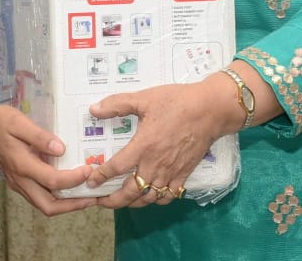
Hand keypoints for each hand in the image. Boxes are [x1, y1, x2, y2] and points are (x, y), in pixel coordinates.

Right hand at [0, 104, 93, 216]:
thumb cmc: (2, 122)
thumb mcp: (20, 123)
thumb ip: (40, 137)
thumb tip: (61, 149)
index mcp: (22, 165)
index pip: (52, 180)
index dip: (73, 178)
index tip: (89, 169)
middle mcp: (20, 180)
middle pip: (48, 206)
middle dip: (72, 205)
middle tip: (92, 197)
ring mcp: (19, 184)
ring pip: (44, 205)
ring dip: (66, 205)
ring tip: (85, 196)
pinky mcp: (20, 182)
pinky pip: (40, 197)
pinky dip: (57, 198)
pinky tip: (69, 187)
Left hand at [84, 77, 231, 209]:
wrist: (210, 110)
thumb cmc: (177, 102)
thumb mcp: (144, 98)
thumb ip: (118, 104)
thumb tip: (94, 109)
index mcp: (142, 146)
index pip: (116, 168)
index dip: (100, 177)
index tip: (91, 182)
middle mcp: (155, 164)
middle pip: (131, 192)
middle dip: (113, 200)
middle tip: (101, 201)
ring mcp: (170, 172)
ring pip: (148, 198)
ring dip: (133, 203)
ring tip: (123, 202)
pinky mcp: (184, 174)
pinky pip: (169, 196)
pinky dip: (157, 200)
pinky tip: (151, 196)